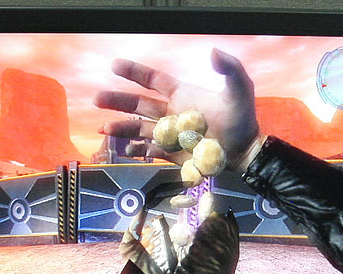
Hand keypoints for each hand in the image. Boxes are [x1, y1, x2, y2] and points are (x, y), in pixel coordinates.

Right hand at [94, 48, 259, 168]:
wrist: (243, 151)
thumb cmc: (242, 119)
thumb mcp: (240, 90)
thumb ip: (229, 70)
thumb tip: (214, 51)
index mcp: (181, 94)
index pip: (152, 80)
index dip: (133, 72)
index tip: (114, 66)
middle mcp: (171, 113)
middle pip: (138, 104)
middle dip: (117, 100)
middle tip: (98, 99)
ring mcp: (169, 134)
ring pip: (139, 128)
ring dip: (122, 128)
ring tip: (104, 128)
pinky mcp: (172, 153)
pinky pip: (149, 151)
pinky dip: (136, 151)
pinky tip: (126, 150)